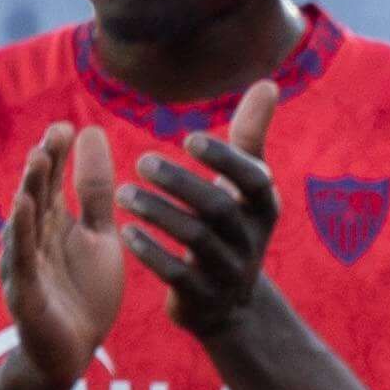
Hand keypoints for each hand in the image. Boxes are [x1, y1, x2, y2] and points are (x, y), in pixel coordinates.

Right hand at [1, 121, 125, 389]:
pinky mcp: (25, 292)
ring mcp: (27, 264)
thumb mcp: (98, 236)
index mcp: (53, 223)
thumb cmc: (83, 293)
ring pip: (25, 223)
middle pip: (36, 195)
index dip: (57, 156)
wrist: (72, 353)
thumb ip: (95, 191)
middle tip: (53, 136)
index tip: (67, 126)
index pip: (52, 182)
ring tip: (38, 160)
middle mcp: (34, 238)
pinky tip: (24, 209)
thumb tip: (91, 133)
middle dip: (43, 166)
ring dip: (30, 191)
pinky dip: (22, 235)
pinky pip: (23, 260)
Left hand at [119, 79, 283, 355]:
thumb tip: (268, 84)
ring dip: (157, 213)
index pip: (253, 180)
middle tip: (141, 162)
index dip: (224, 160)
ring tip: (121, 194)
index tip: (188, 139)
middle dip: (180, 184)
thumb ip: (251, 136)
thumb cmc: (231, 229)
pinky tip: (126, 232)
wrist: (229, 305)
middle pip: (219, 208)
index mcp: (263, 208)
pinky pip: (177, 274)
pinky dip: (151, 252)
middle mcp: (251, 240)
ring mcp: (228, 272)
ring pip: (195, 240)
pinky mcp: (202, 297)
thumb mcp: (245, 188)